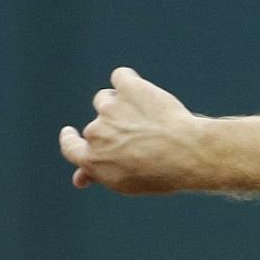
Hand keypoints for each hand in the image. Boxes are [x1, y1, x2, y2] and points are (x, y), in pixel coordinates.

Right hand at [58, 67, 205, 193]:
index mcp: (93, 160)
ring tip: (149, 118)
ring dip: (122, 104)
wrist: (188, 154)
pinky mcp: (127, 88)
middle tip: (142, 135)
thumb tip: (79, 178)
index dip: (70, 139)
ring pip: (107, 98)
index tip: (71, 133)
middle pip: (98, 122)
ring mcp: (110, 108)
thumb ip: (100, 174)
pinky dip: (130, 82)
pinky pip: (121, 77)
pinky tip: (146, 92)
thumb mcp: (127, 182)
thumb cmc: (162, 174)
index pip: (70, 147)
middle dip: (116, 127)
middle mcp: (96, 133)